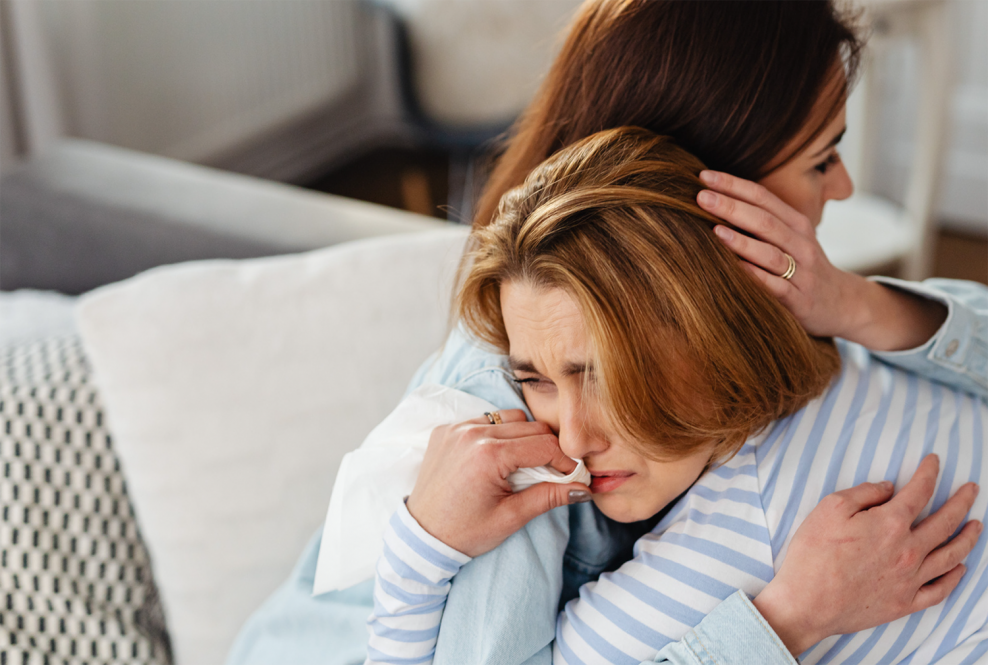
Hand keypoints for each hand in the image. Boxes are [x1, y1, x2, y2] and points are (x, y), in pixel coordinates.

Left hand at [405, 409, 591, 556]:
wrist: (421, 537)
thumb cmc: (465, 532)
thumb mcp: (511, 517)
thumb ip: (549, 497)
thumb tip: (583, 489)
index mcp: (488, 455)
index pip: (544, 445)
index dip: (565, 461)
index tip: (574, 476)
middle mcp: (471, 434)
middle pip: (531, 427)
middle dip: (548, 449)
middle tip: (553, 473)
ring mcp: (456, 429)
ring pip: (509, 418)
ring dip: (523, 437)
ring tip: (523, 465)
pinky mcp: (446, 430)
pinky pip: (484, 420)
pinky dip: (498, 434)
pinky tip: (497, 458)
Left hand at [697, 170, 945, 350]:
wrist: (842, 303)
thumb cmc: (803, 266)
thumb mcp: (790, 238)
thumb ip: (762, 221)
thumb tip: (717, 201)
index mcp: (796, 224)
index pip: (763, 198)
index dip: (734, 185)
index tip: (704, 176)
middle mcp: (801, 244)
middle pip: (765, 221)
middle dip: (732, 207)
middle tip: (701, 196)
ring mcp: (802, 273)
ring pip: (771, 253)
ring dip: (742, 242)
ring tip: (715, 230)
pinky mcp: (800, 300)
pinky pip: (777, 287)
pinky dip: (756, 278)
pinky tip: (736, 269)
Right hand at [753, 454, 981, 654]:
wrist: (806, 603)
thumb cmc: (812, 554)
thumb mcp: (829, 509)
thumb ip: (863, 493)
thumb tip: (888, 488)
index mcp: (890, 524)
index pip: (919, 491)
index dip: (929, 472)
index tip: (934, 461)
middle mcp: (908, 551)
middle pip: (945, 522)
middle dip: (962, 501)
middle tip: (972, 489)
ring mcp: (910, 579)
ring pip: (951, 556)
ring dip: (968, 537)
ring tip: (977, 525)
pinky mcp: (904, 603)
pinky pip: (940, 589)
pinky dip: (955, 577)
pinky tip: (960, 567)